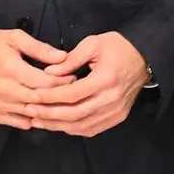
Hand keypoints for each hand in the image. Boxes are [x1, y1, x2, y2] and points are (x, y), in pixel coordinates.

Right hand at [0, 29, 67, 128]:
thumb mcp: (14, 38)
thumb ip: (39, 48)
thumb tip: (63, 57)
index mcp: (11, 70)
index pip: (45, 82)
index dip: (63, 81)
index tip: (73, 77)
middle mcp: (5, 91)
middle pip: (40, 100)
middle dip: (58, 96)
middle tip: (71, 91)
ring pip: (31, 113)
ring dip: (47, 110)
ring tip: (59, 102)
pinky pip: (19, 123)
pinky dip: (32, 119)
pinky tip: (41, 112)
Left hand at [26, 31, 150, 137]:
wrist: (144, 58)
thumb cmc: (118, 47)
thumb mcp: (93, 44)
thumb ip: (70, 59)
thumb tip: (47, 73)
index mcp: (106, 79)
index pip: (73, 94)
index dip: (51, 97)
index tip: (32, 95)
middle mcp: (112, 99)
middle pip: (75, 114)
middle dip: (49, 114)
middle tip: (29, 111)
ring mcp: (116, 112)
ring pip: (82, 126)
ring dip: (58, 125)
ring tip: (38, 121)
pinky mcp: (117, 118)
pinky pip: (91, 129)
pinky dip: (72, 129)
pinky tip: (57, 124)